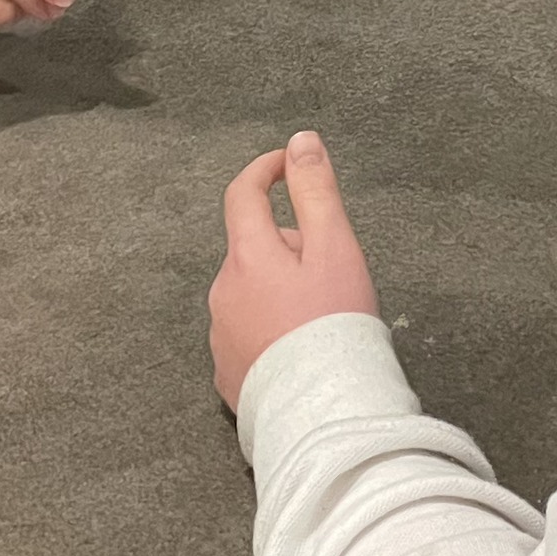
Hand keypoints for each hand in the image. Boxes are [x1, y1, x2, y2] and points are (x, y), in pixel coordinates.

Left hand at [209, 131, 379, 409]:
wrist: (321, 413)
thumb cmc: (334, 326)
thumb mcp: (335, 249)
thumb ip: (316, 191)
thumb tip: (300, 141)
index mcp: (247, 257)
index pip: (242, 195)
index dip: (265, 171)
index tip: (287, 164)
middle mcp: (223, 293)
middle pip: (253, 249)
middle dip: (288, 246)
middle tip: (333, 270)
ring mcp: (221, 336)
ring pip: (251, 292)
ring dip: (279, 290)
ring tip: (323, 317)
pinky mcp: (228, 374)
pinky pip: (248, 335)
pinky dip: (271, 330)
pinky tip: (301, 349)